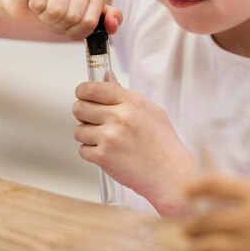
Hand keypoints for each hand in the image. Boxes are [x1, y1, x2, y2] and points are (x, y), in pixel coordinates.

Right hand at [2, 0, 121, 38]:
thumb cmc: (56, 9)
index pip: (90, 22)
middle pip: (73, 17)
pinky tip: (35, 0)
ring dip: (46, 17)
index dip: (75, 31)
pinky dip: (35, 9)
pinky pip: (40, 4)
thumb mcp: (84, 19)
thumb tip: (112, 24)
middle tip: (54, 15)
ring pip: (56, 11)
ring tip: (45, 8)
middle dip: (59, 24)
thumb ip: (104, 22)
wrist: (25, 0)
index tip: (69, 26)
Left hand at [72, 80, 197, 215]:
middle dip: (83, 113)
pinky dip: (92, 152)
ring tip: (105, 139)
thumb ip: (124, 94)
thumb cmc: (162, 142)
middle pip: (79, 107)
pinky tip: (108, 153)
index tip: (82, 95)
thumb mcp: (150, 110)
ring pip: (79, 130)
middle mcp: (119, 117)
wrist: (170, 173)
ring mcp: (109, 137)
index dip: (83, 91)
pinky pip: (83, 150)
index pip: (93, 89)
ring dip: (87, 135)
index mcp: (131, 102)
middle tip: (92, 119)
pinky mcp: (103, 157)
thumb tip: (107, 77)